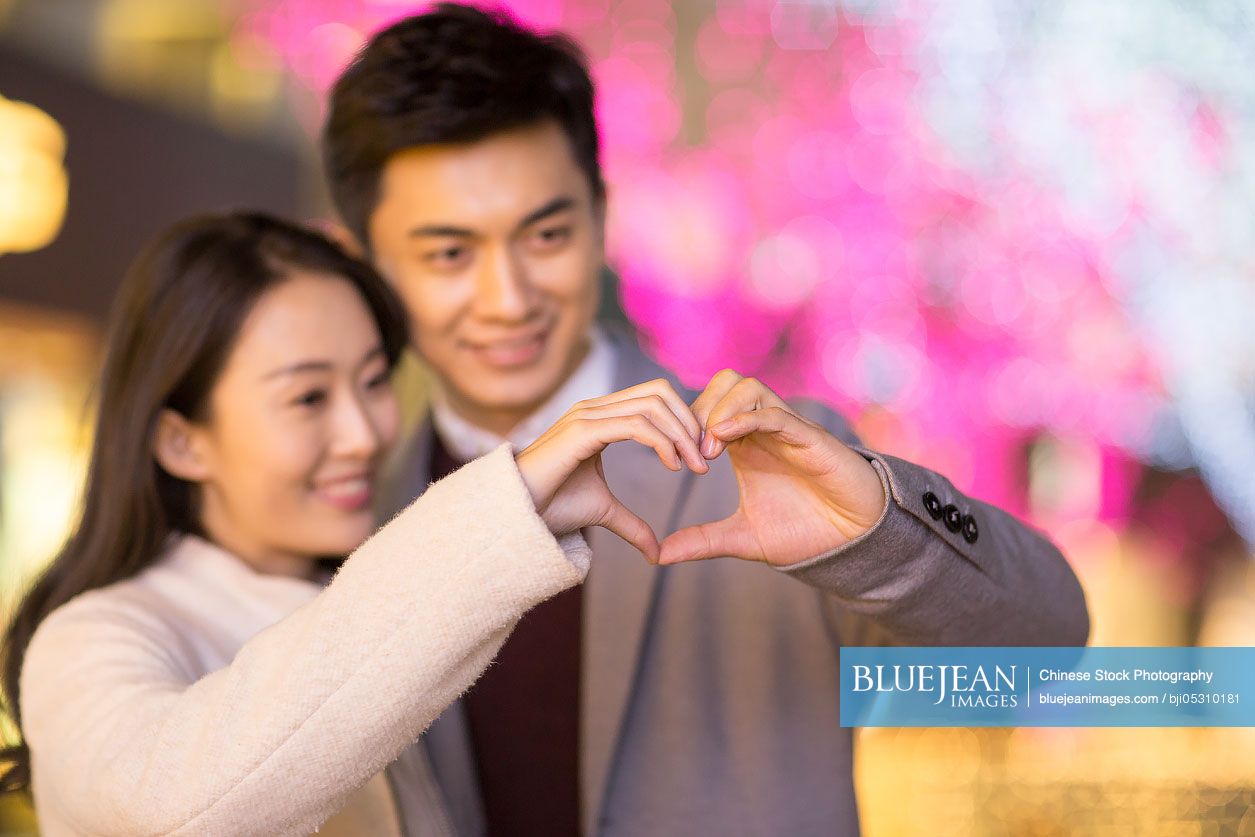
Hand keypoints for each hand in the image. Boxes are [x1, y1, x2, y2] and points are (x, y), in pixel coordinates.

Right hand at [516, 379, 708, 562]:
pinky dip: (662, 442)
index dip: (683, 420)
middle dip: (689, 422)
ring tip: (693, 466)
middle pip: (659, 390)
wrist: (514, 515)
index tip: (699, 456)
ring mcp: (587, 416)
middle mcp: (595, 408)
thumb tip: (656, 553)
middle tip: (702, 460)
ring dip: (681, 434)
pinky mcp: (582, 431)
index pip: (654, 397)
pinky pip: (636, 425)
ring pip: (652, 405)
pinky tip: (673, 466)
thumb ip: (631, 524)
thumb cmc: (550, 508)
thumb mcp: (603, 513)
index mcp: (601, 416)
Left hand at [659, 370, 886, 565]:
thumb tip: (658, 555)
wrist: (853, 542)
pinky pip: (775, 412)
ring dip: (720, 410)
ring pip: (747, 387)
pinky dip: (746, 417)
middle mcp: (764, 429)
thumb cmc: (806, 532)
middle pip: (724, 383)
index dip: (685, 424)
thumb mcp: (743, 538)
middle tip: (691, 451)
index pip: (708, 405)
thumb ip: (702, 541)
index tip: (674, 459)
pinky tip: (723, 438)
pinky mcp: (809, 437)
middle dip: (699, 408)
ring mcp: (787, 428)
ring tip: (708, 451)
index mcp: (745, 444)